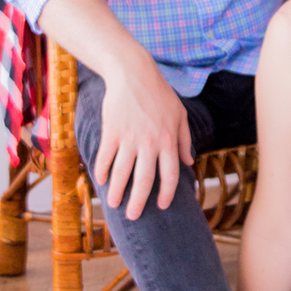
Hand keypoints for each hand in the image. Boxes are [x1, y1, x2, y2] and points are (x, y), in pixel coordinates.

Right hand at [92, 49, 193, 217]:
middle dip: (139, 203)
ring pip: (123, 174)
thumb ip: (184, 140)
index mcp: (168, 141)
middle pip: (144, 181)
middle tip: (134, 216)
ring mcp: (130, 138)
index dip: (167, 194)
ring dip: (118, 193)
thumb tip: (189, 163)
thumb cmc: (159, 94)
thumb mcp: (179, 115)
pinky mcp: (112, 132)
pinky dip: (102, 172)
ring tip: (114, 204)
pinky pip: (105, 158)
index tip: (162, 205)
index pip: (170, 176)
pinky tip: (101, 181)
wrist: (133, 74)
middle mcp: (150, 143)